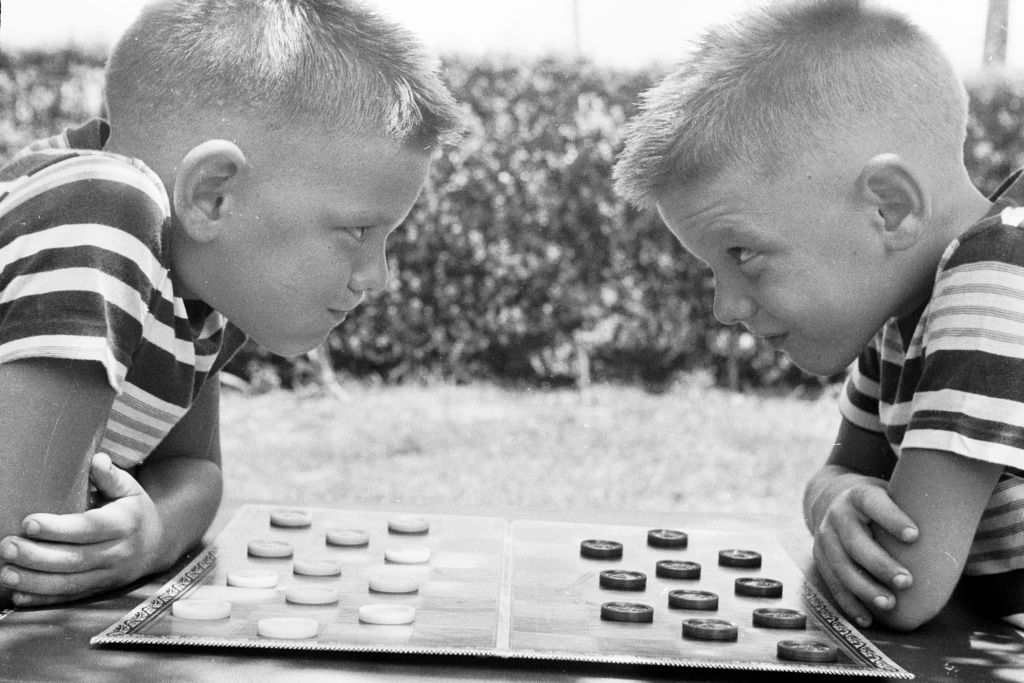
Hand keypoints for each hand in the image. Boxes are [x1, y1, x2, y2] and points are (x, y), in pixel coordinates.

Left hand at [0, 453, 163, 606]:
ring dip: (35, 581)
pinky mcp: (98, 590)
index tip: (28, 522)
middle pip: (75, 559)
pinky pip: (69, 598)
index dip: (59, 528)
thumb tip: (97, 460)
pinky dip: (43, 600)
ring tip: (6, 573)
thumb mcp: (130, 489)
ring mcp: (108, 575)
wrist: (157, 545)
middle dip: (37, 556)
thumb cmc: (134, 512)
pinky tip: (19, 595)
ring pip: (69, 584)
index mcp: (124, 524)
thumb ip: (112, 476)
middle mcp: (117, 552)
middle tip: (7, 546)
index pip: (89, 528)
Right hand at [812, 481, 918, 626]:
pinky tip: (868, 618)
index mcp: (858, 496)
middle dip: (880, 563)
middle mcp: (837, 516)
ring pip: (842, 567)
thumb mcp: (891, 493)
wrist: (833, 498)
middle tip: (906, 581)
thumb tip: (955, 531)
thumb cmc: (878, 503)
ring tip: (889, 604)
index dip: (892, 519)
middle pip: (855, 542)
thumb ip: (913, 508)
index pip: (873, 504)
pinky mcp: (819, 558)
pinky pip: (833, 584)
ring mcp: (825, 538)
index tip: (915, 536)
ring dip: (865, 588)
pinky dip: (850, 603)